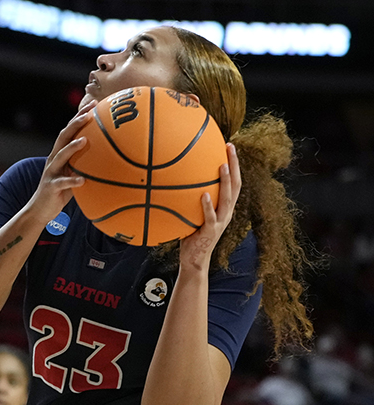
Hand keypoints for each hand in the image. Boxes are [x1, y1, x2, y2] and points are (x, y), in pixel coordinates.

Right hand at [24, 110, 91, 223]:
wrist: (40, 208)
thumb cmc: (61, 190)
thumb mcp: (73, 173)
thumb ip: (84, 164)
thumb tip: (110, 158)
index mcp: (60, 154)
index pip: (70, 130)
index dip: (79, 116)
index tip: (93, 104)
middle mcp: (54, 159)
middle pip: (63, 136)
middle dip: (75, 123)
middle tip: (89, 113)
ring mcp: (51, 171)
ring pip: (61, 155)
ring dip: (72, 147)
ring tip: (85, 140)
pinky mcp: (51, 186)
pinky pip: (62, 182)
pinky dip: (72, 180)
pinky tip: (82, 180)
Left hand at [179, 143, 241, 270]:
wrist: (193, 260)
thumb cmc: (189, 233)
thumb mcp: (189, 212)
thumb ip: (186, 197)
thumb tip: (169, 176)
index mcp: (223, 206)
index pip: (232, 181)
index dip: (233, 164)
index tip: (228, 145)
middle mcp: (225, 212)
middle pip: (235, 185)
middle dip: (234, 165)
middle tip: (230, 147)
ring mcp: (220, 222)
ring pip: (227, 199)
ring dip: (225, 182)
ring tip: (222, 166)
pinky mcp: (210, 232)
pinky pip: (210, 217)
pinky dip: (207, 206)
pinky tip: (203, 195)